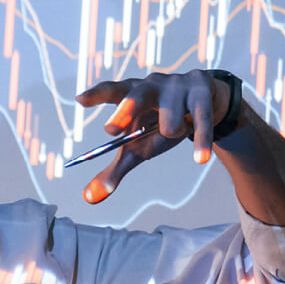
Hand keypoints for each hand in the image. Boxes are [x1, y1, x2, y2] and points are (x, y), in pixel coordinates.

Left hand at [73, 69, 234, 203]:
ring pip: (170, 121)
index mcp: (131, 93)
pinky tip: (200, 158)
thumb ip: (114, 170)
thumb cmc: (159, 124)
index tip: (79, 100)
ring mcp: (177, 85)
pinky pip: (200, 122)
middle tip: (111, 129)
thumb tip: (88, 198)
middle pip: (137, 95)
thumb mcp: (137, 146)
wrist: (205, 103)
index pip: (111, 91)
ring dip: (172, 131)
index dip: (96, 95)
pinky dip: (200, 141)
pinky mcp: (202, 92)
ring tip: (176, 129)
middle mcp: (152, 85)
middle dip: (125, 110)